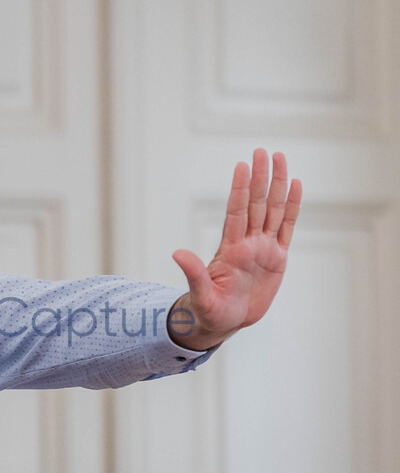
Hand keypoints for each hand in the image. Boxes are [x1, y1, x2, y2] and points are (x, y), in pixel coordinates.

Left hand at [171, 149, 302, 350]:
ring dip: (278, 185)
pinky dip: (293, 208)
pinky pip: (287, 228)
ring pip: (274, 210)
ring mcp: (263, 248)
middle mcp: (247, 243)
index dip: (240, 189)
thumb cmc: (208, 309)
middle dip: (260, 178)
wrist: (223, 321)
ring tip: (279, 158)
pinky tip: (296, 186)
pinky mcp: (277, 258)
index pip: (236, 212)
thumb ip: (193, 273)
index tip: (241, 166)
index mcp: (230, 249)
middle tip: (263, 151)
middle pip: (257, 204)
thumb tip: (176, 254)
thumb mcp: (201, 294)